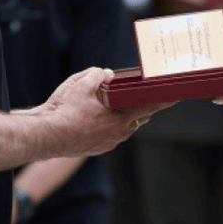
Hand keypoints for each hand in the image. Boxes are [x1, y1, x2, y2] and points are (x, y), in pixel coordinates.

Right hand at [36, 67, 168, 155]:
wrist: (45, 136)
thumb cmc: (64, 111)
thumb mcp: (81, 83)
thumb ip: (98, 75)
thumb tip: (105, 75)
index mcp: (121, 118)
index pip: (151, 106)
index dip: (165, 100)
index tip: (177, 95)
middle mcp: (119, 133)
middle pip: (138, 117)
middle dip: (140, 105)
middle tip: (138, 94)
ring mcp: (108, 143)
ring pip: (123, 127)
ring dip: (122, 116)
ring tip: (112, 104)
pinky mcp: (97, 148)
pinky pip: (110, 134)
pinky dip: (108, 125)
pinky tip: (96, 117)